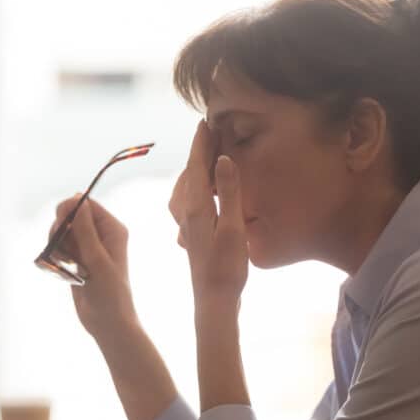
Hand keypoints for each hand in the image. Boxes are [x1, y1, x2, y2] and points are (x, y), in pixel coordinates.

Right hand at [48, 196, 137, 340]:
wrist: (108, 323)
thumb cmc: (110, 293)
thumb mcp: (97, 259)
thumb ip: (85, 230)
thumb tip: (77, 200)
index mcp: (112, 229)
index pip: (86, 205)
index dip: (70, 210)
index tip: (61, 226)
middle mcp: (100, 235)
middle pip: (70, 216)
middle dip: (61, 229)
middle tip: (63, 250)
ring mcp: (87, 247)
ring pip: (62, 232)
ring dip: (57, 245)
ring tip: (65, 263)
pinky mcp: (77, 260)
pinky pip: (59, 247)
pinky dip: (56, 255)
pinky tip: (62, 269)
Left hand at [168, 121, 248, 307]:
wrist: (213, 298)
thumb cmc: (227, 267)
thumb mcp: (233, 227)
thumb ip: (229, 192)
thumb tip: (223, 158)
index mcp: (196, 206)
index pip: (197, 164)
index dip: (201, 142)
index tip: (205, 121)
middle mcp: (186, 211)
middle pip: (190, 171)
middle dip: (199, 150)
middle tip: (211, 130)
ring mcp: (186, 222)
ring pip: (187, 185)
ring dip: (197, 166)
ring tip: (209, 153)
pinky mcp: (191, 231)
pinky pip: (189, 197)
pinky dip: (196, 183)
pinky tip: (204, 187)